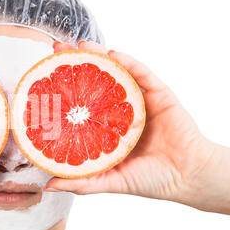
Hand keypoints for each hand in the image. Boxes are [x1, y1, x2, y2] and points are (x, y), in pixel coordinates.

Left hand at [46, 41, 229, 214]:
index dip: (62, 88)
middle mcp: (118, 109)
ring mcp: (138, 99)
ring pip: (116, 72)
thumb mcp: (108, 181)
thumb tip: (48, 185)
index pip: (79, 102)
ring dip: (98, 55)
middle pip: (94, 81)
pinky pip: (143, 74)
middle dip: (75, 63)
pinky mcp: (158, 94)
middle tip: (56, 47)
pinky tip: (113, 55)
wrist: (186, 177)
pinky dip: (128, 63)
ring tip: (80, 45)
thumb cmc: (149, 179)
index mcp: (105, 126)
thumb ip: (81, 181)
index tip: (42, 76)